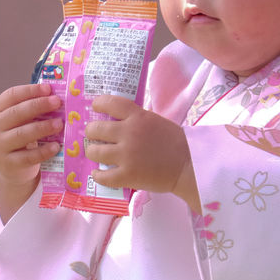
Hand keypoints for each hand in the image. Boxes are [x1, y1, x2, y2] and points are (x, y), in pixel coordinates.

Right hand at [0, 82, 62, 221]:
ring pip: (21, 134)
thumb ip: (34, 110)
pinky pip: (28, 156)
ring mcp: (0, 146)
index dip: (29, 90)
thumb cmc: (20, 137)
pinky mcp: (9, 164)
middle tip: (57, 102)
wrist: (9, 168)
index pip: (11, 95)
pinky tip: (56, 146)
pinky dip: (43, 151)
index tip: (48, 88)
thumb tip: (58, 96)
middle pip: (16, 113)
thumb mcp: (21, 121)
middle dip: (38, 105)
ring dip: (42, 127)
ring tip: (59, 124)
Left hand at [86, 96, 199, 210]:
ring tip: (95, 153)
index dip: (98, 103)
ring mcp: (126, 155)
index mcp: (138, 117)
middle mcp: (129, 133)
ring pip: (94, 152)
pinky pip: (102, 176)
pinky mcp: (127, 175)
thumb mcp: (155, 121)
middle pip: (96, 129)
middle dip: (91, 132)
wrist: (188, 165)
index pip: (110, 103)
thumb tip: (117, 120)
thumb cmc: (175, 142)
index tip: (95, 107)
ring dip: (92, 152)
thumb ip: (137, 120)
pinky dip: (97, 175)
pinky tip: (98, 174)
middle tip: (93, 136)